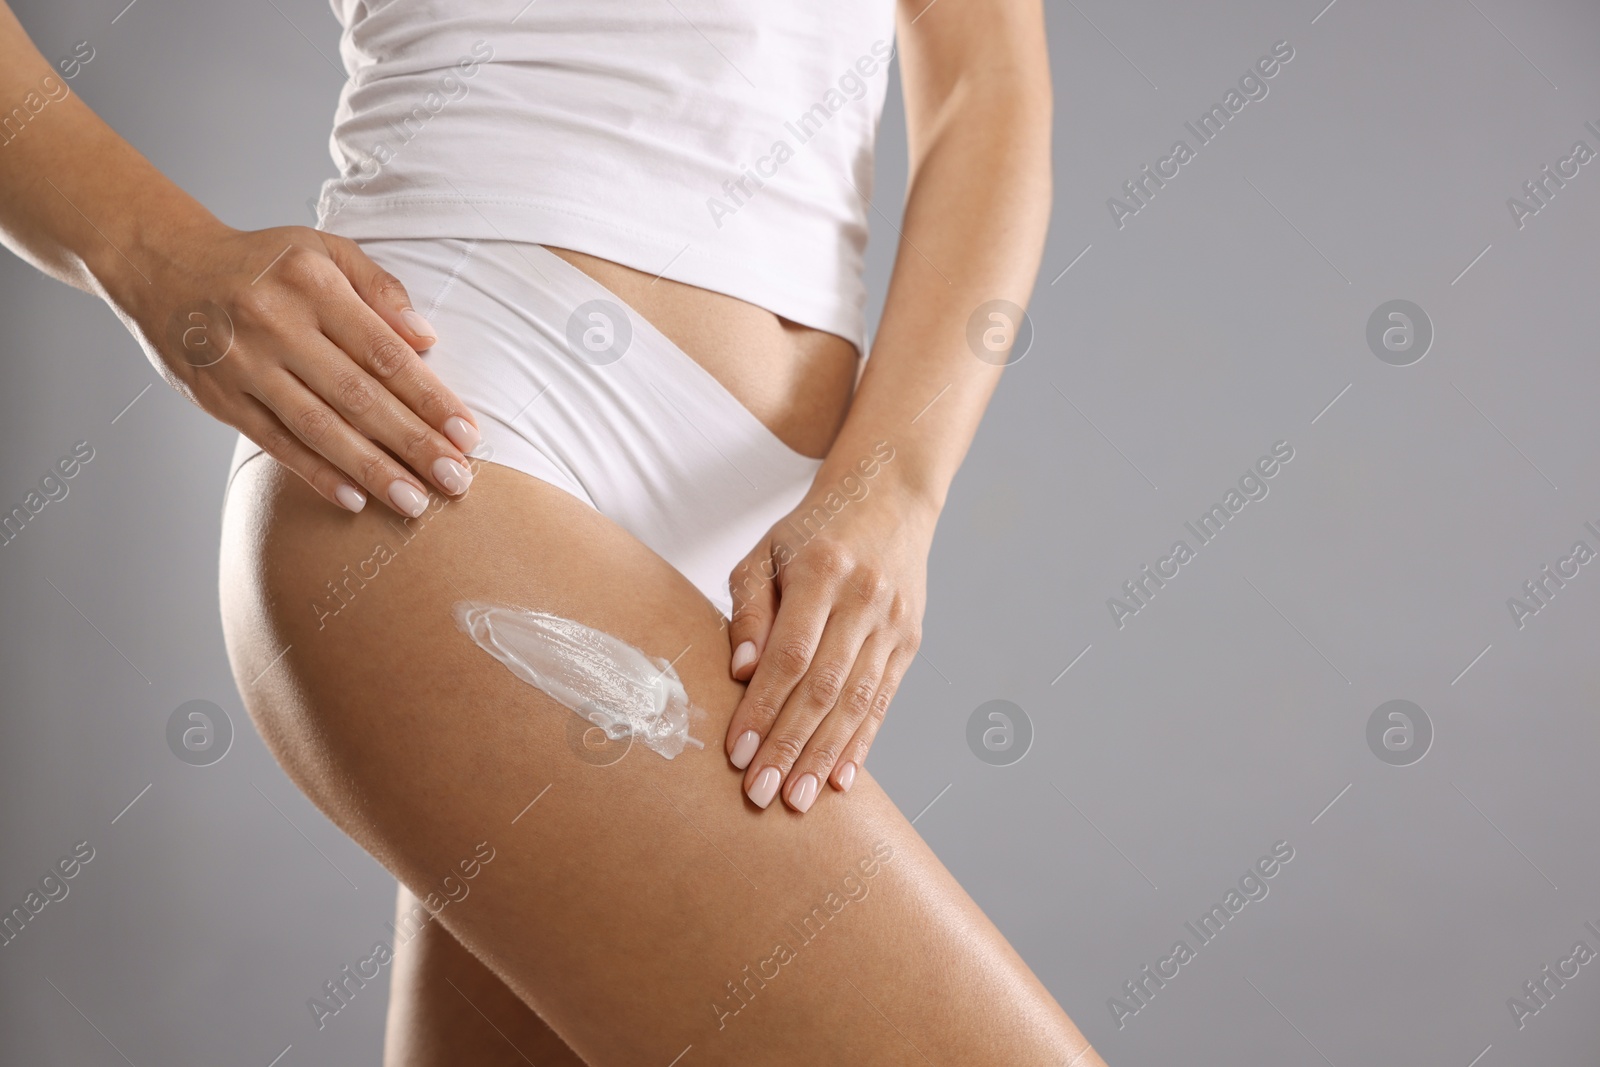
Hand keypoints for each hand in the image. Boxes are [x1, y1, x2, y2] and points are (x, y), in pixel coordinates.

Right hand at [112, 219, 479, 515]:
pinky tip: (355, 499)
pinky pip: (275, 442)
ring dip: (371, 470)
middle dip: (413, 443)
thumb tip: (426, 340)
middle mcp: (278, 325)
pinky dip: (317, 473)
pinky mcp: (220, 398)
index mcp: (313, 284)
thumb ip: (380, 289)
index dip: (430, 398)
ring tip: (416, 502)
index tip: (468, 435)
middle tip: (457, 481)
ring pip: (319, 427)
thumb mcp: (323, 250)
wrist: (164, 266)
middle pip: (359, 395)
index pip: (385, 352)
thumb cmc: (264, 263)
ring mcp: (245, 365)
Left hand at [723, 458, 935, 812]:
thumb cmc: (812, 530)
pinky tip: (840, 780)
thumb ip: (750, 609)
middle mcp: (864, 598)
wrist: (890, 496)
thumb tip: (742, 672)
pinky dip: (861, 743)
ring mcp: (893, 622)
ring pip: (857, 701)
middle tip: (760, 794)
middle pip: (824, 686)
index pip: (790, 655)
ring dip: (824, 756)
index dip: (762, 708)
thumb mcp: (766, 552)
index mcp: (821, 571)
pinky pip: (883, 700)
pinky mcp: (910, 640)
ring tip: (795, 800)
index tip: (736, 753)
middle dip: (790, 745)